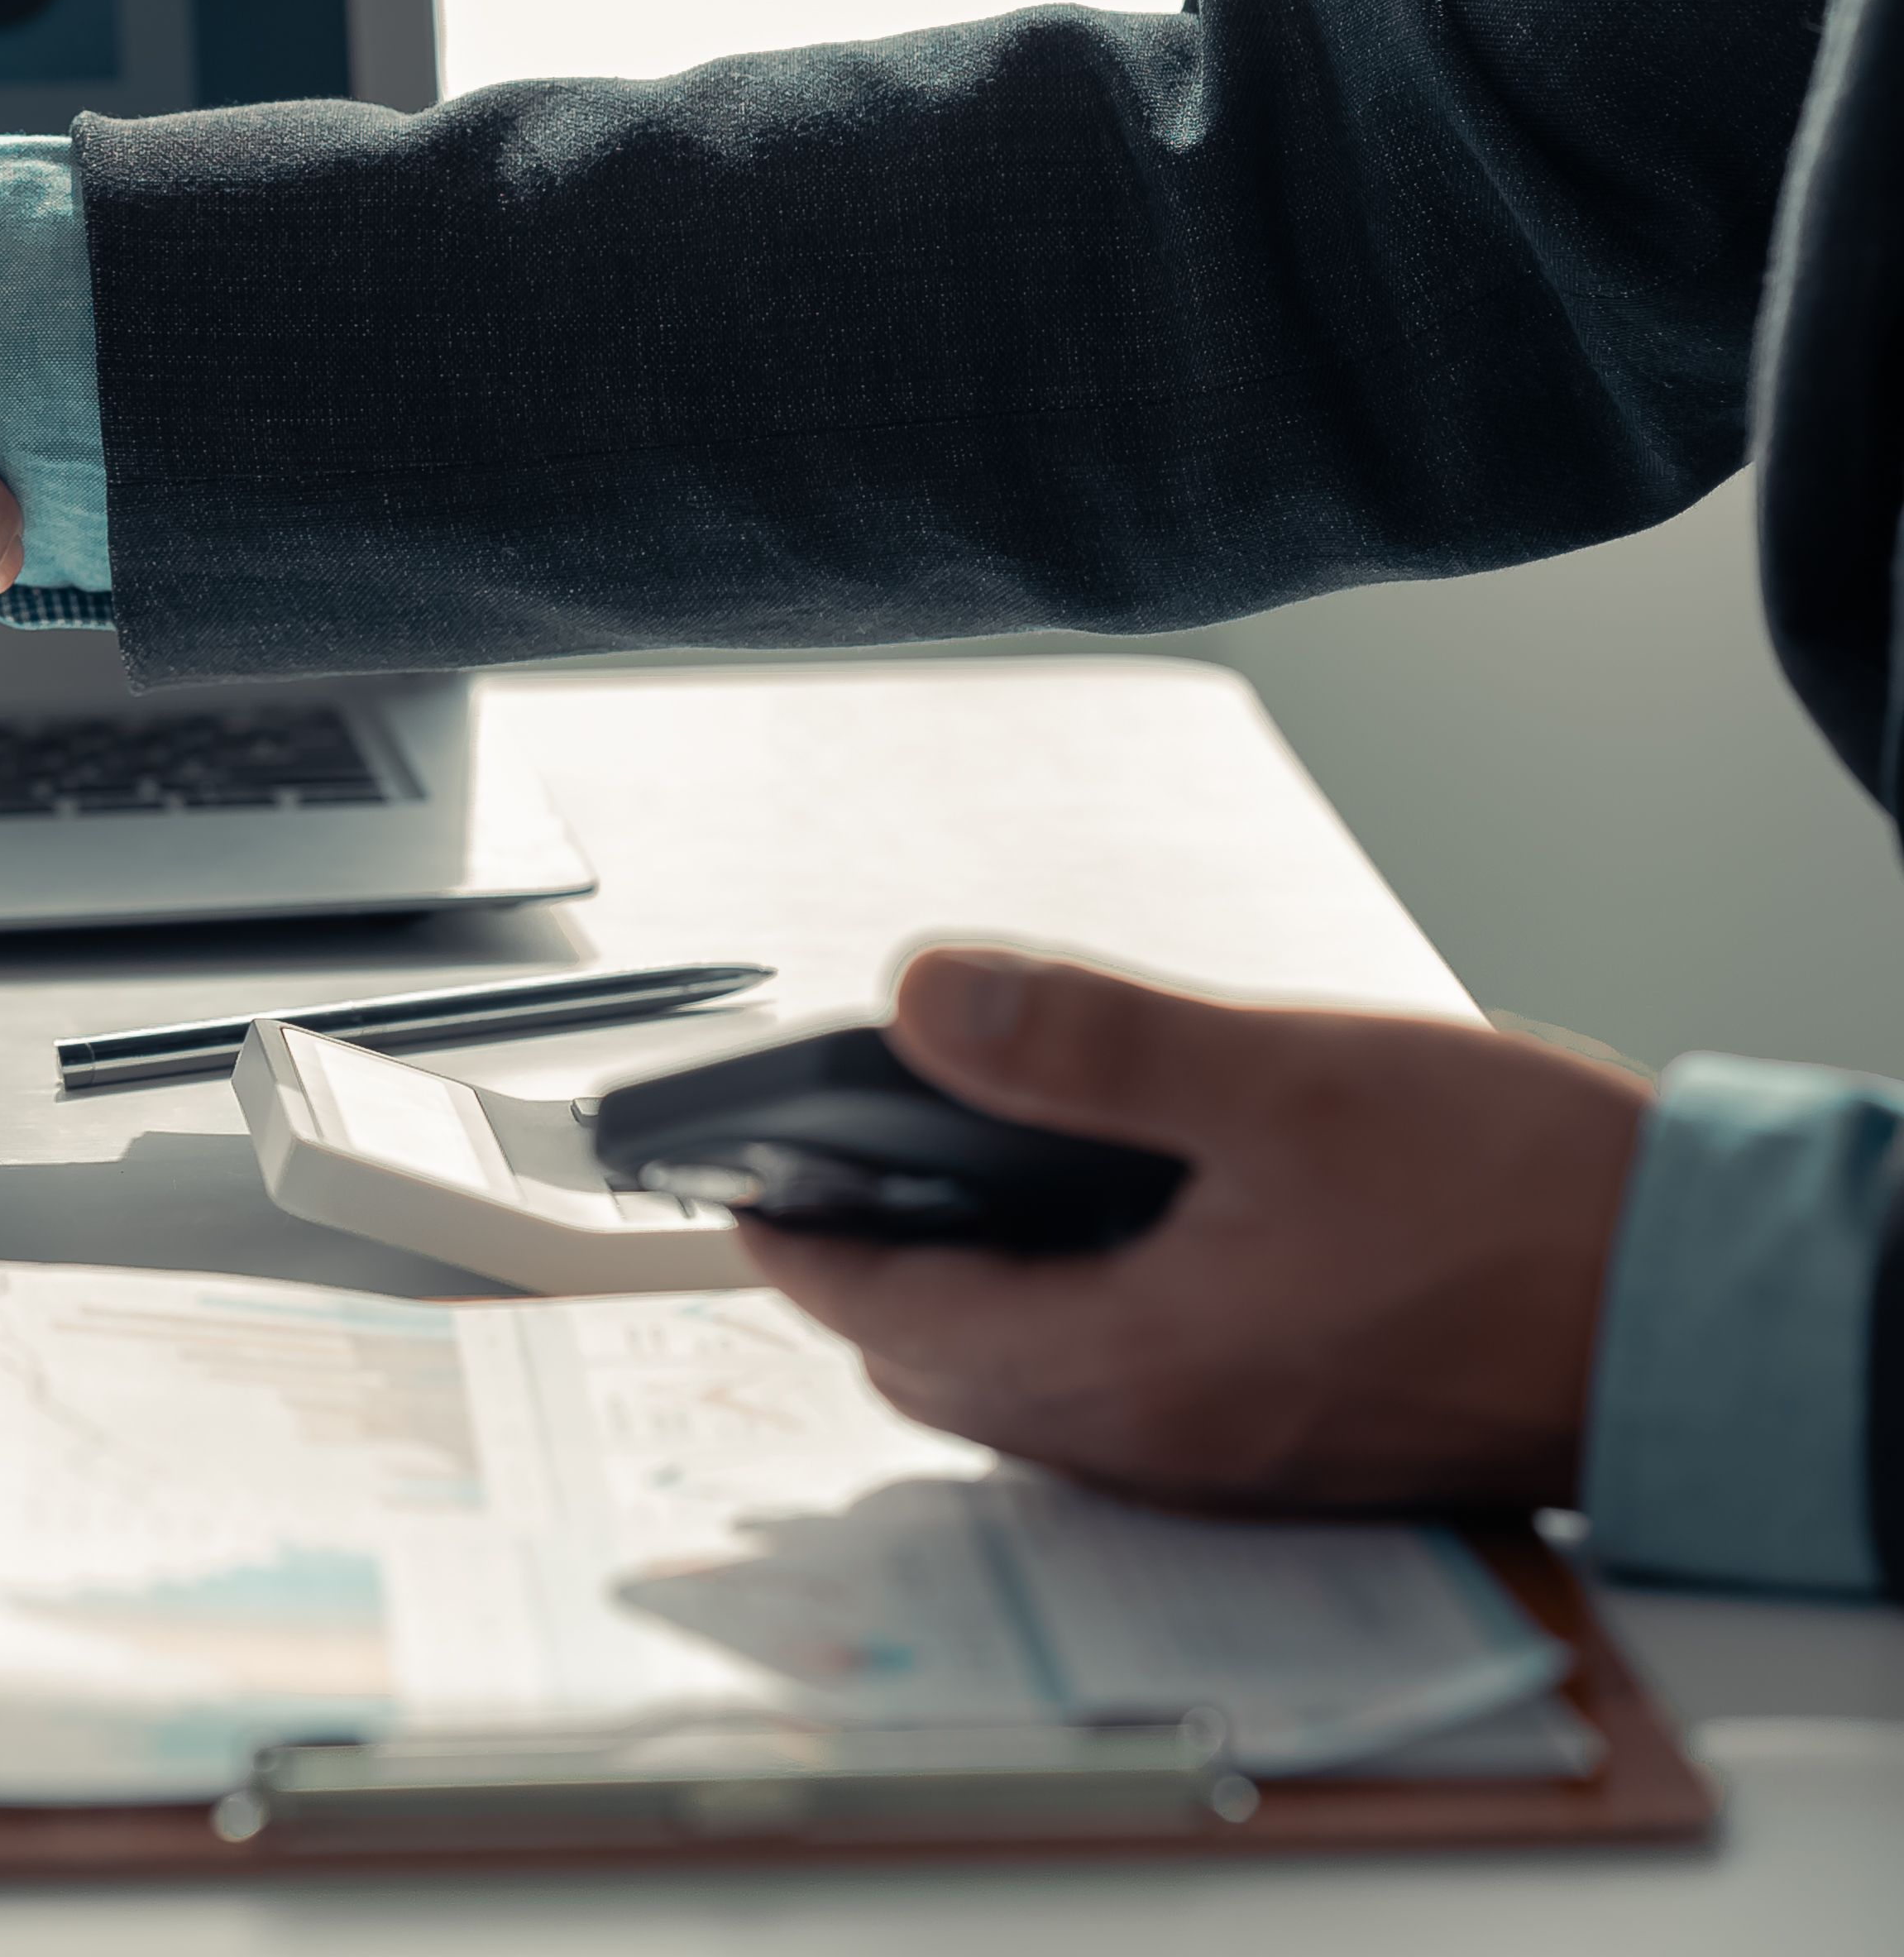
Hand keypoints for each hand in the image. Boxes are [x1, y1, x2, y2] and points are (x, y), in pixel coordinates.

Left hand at [742, 945, 1649, 1513]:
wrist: (1717, 1317)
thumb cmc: (1531, 1205)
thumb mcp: (1284, 1079)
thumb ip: (1088, 1041)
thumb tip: (921, 996)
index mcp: (1136, 1366)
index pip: (889, 1313)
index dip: (797, 1237)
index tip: (741, 1173)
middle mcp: (1167, 1443)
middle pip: (941, 1370)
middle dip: (870, 1274)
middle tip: (838, 1168)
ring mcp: (1234, 1462)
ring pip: (1032, 1393)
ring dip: (972, 1299)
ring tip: (957, 1179)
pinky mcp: (1297, 1446)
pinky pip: (1127, 1401)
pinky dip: (1071, 1322)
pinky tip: (1111, 1228)